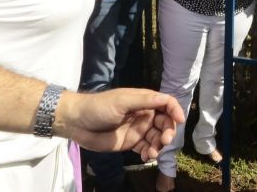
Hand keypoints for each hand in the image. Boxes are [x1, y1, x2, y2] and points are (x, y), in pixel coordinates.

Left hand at [55, 89, 184, 160]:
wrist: (77, 123)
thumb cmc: (99, 107)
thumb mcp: (122, 101)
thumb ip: (144, 101)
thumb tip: (166, 100)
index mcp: (143, 101)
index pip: (165, 103)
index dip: (175, 110)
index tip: (180, 121)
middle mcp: (144, 114)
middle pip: (165, 122)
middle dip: (168, 132)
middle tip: (164, 141)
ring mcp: (138, 129)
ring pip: (157, 137)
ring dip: (159, 145)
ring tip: (151, 153)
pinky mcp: (131, 143)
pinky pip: (146, 148)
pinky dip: (150, 153)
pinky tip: (146, 157)